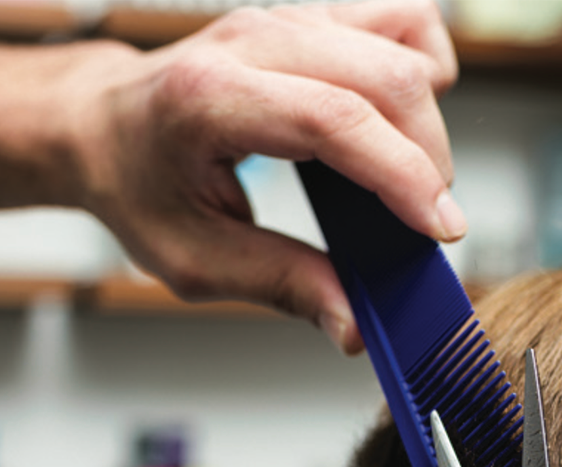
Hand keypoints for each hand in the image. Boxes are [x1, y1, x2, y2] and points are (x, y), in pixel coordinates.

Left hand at [68, 0, 462, 351]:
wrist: (105, 126)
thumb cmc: (140, 185)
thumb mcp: (197, 259)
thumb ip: (283, 287)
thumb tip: (354, 325)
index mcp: (211, 98)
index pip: (335, 121)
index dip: (403, 176)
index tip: (441, 229)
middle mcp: (253, 42)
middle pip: (386, 80)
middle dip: (428, 162)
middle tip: (423, 225)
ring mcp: (286, 20)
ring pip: (402, 46)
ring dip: (427, 123)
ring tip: (407, 179)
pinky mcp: (311, 18)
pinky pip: (399, 20)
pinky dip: (422, 67)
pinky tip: (401, 119)